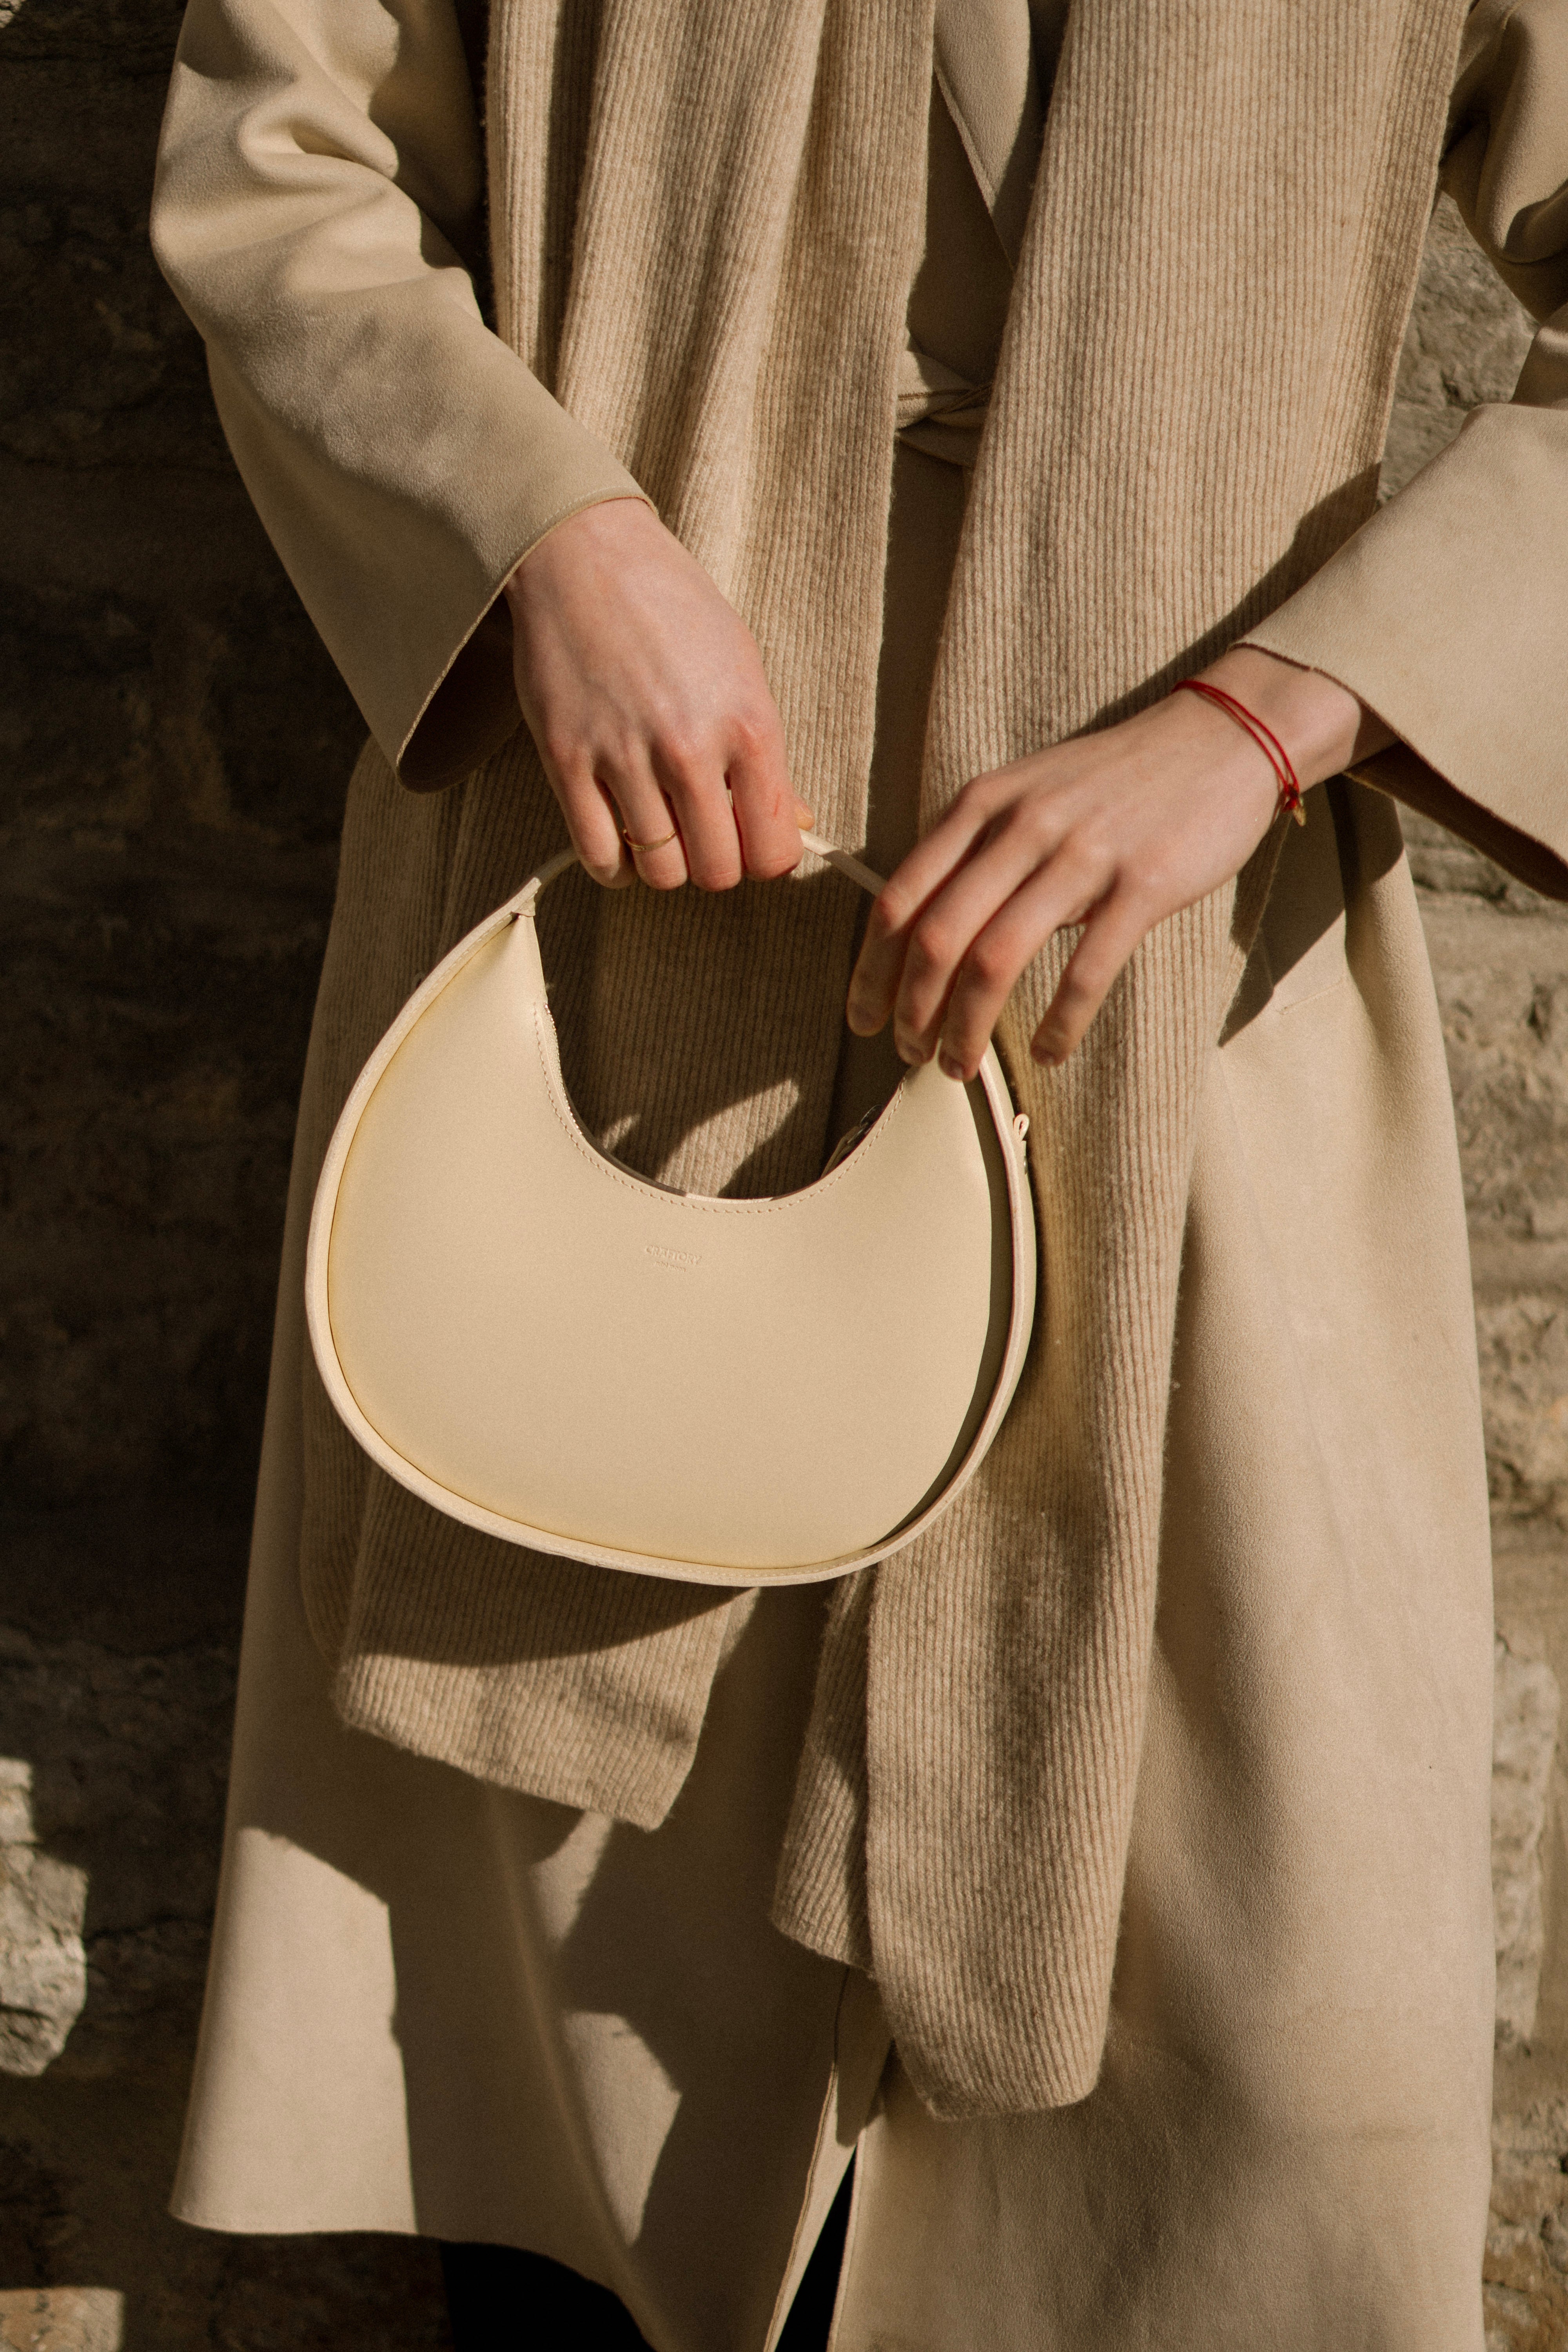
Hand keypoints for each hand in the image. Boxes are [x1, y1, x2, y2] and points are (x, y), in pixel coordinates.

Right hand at [504, 497, 809, 888]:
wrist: (586, 554)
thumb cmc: (674, 608)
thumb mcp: (742, 669)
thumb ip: (768, 757)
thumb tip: (796, 826)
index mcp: (748, 725)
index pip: (771, 851)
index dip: (764, 857)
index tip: (750, 839)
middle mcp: (688, 748)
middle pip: (716, 872)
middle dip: (714, 864)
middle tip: (703, 832)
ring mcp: (623, 757)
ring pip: (659, 872)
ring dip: (664, 864)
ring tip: (661, 828)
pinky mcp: (566, 760)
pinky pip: (598, 856)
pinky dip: (615, 865)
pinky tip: (622, 840)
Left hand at [845, 646, 1392, 1077]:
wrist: (1219, 736)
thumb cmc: (1115, 780)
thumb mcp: (1027, 793)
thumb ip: (976, 848)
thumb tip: (929, 930)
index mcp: (981, 804)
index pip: (899, 898)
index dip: (871, 970)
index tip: (863, 1018)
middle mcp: (1020, 826)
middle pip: (937, 938)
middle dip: (913, 1011)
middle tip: (912, 1055)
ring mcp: (1081, 854)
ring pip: (995, 959)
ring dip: (967, 1027)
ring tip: (960, 1065)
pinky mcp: (1142, 885)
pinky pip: (1084, 972)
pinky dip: (1058, 1024)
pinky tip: (1048, 1051)